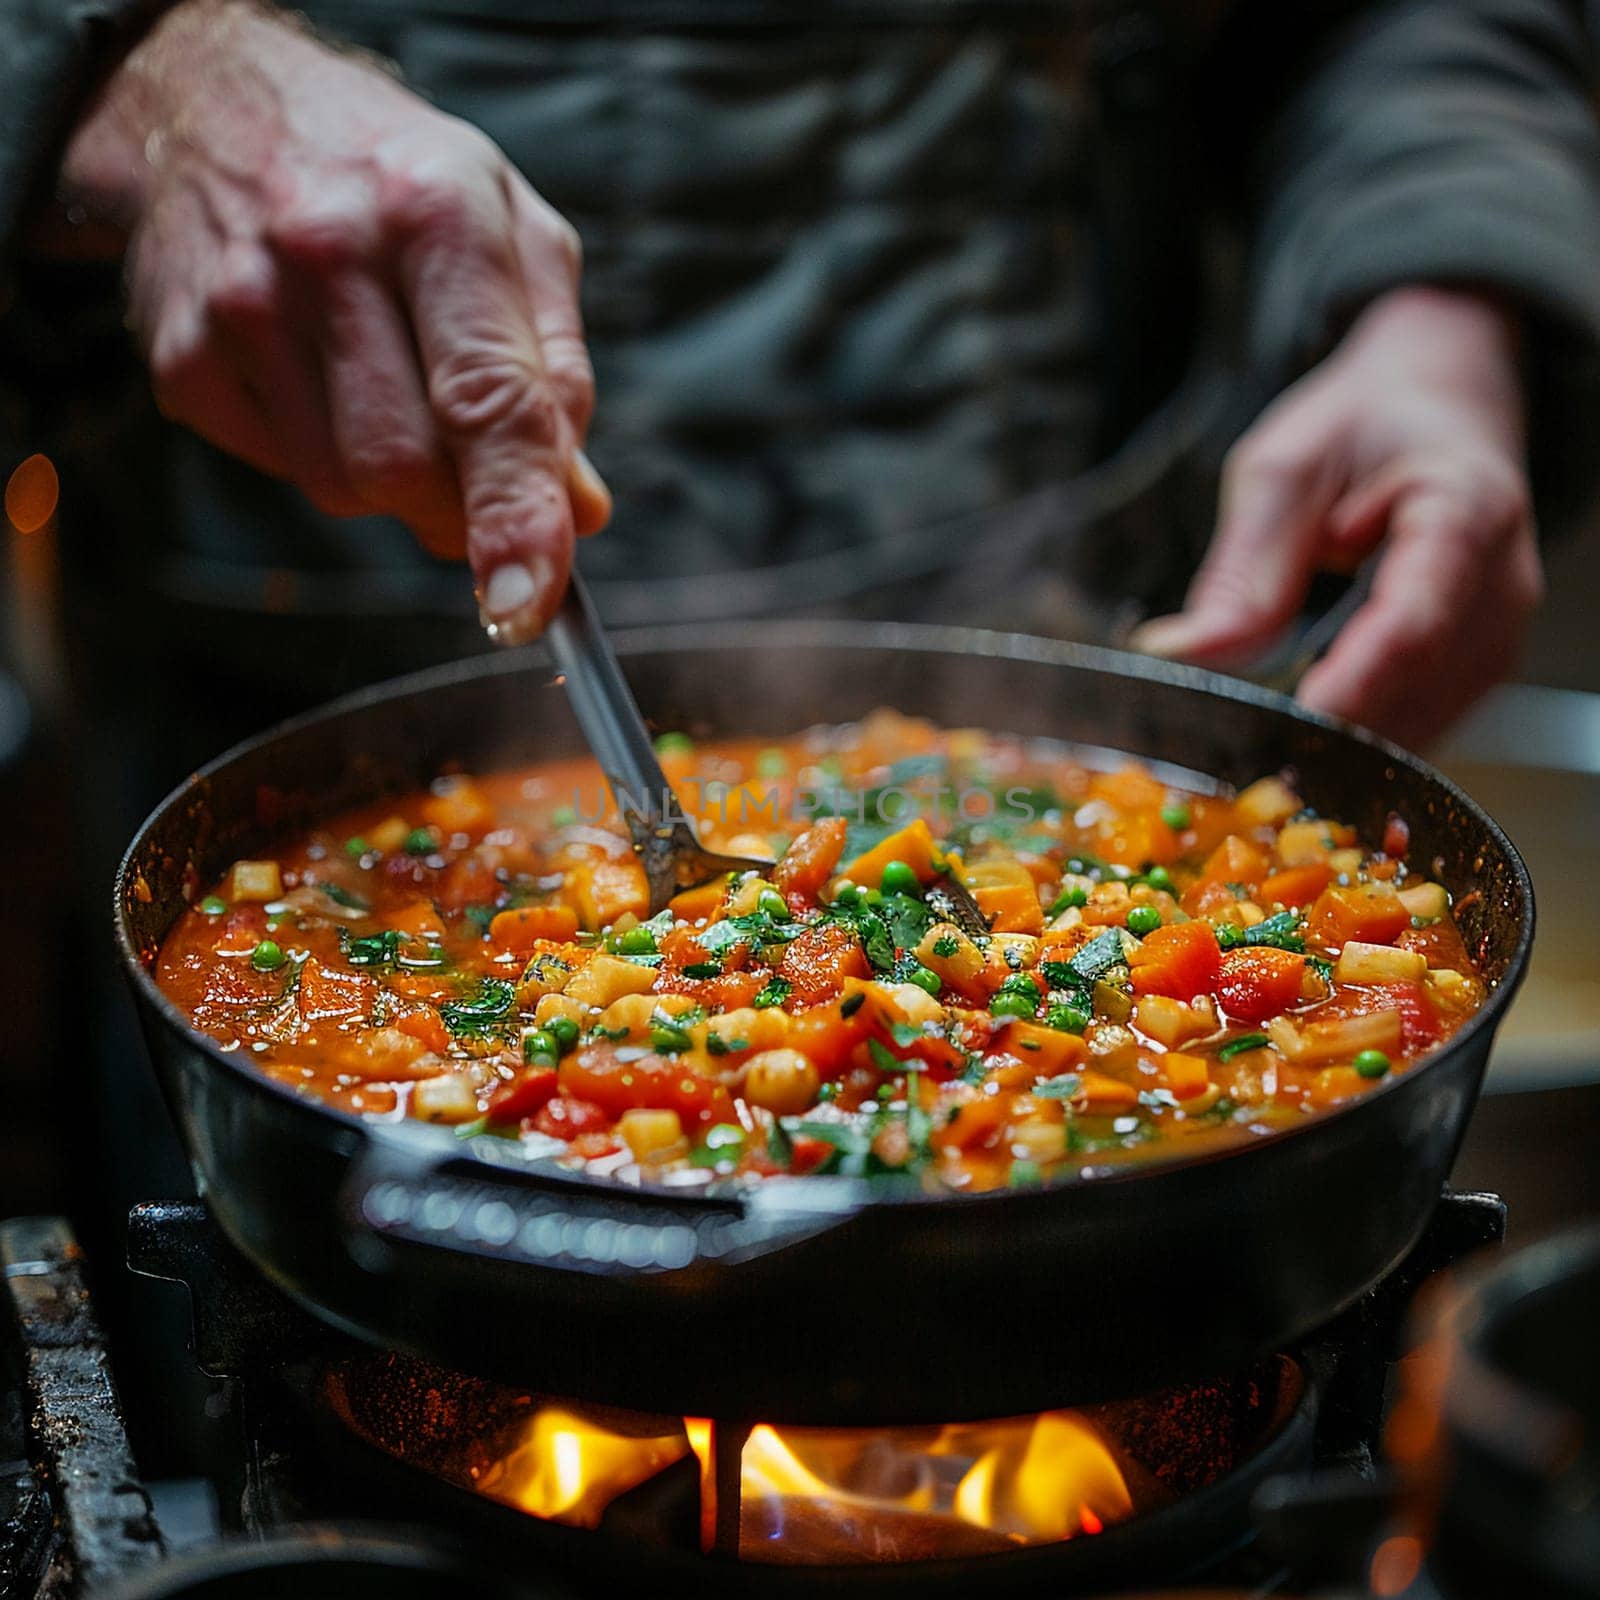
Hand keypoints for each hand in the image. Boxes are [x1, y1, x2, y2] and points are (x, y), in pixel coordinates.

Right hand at [58, 0, 608, 641]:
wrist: (227, 109)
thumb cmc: (402, 185)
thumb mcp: (517, 241)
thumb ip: (558, 378)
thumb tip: (575, 511)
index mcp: (436, 214)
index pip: (487, 402)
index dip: (513, 517)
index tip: (528, 601)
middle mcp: (327, 253)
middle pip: (407, 470)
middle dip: (461, 510)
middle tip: (477, 479)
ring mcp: (241, 307)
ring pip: (344, 489)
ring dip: (394, 482)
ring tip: (391, 385)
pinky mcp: (184, 359)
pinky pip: (285, 473)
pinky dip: (326, 458)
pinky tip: (325, 381)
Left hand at [1130, 286, 1540, 747]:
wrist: (1434, 406)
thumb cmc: (1361, 428)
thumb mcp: (1283, 471)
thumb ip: (1243, 569)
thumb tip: (1181, 654)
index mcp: (1464, 512)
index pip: (1413, 620)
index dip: (1352, 683)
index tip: (1291, 724)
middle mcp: (1501, 584)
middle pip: (1422, 686)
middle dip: (1336, 732)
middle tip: (1246, 760)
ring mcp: (1497, 632)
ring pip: (1426, 721)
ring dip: (1347, 748)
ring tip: (1263, 753)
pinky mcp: (1474, 665)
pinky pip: (1422, 722)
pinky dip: (1363, 740)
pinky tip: (1303, 740)